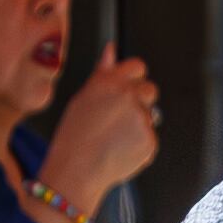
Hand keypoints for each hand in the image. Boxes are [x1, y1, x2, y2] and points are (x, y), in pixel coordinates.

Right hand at [37, 52, 159, 211]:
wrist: (76, 171)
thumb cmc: (73, 138)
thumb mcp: (82, 98)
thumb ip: (102, 72)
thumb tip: (111, 51)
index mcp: (110, 82)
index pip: (137, 66)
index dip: (133, 78)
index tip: (128, 88)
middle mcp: (129, 96)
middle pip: (150, 90)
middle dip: (139, 101)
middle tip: (119, 119)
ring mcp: (142, 119)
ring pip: (149, 116)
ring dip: (138, 125)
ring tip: (114, 139)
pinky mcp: (150, 140)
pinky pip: (150, 138)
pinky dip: (139, 145)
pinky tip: (119, 150)